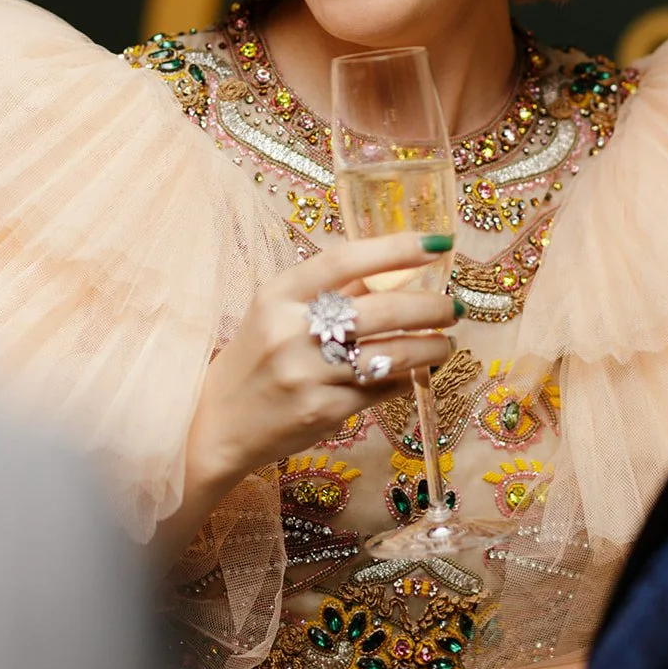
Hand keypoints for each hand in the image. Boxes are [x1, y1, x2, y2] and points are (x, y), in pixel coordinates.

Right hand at [193, 232, 457, 487]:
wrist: (214, 425)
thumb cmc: (253, 359)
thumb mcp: (275, 313)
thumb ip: (329, 292)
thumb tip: (393, 270)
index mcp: (279, 295)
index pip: (345, 260)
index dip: (396, 248)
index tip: (437, 243)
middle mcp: (292, 332)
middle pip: (380, 309)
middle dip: (429, 306)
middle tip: (453, 306)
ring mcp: (308, 375)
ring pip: (390, 354)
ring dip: (430, 347)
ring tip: (446, 343)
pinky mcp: (322, 412)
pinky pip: (379, 389)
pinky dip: (405, 379)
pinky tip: (416, 373)